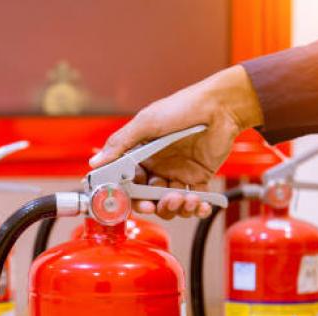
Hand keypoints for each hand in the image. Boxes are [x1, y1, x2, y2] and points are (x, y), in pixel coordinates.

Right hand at [90, 65, 263, 218]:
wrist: (221, 105)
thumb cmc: (183, 106)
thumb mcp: (146, 122)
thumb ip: (120, 143)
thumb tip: (96, 162)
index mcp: (141, 154)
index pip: (128, 183)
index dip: (128, 196)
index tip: (132, 202)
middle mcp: (157, 166)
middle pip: (148, 197)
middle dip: (153, 205)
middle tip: (157, 204)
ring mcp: (177, 173)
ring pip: (170, 202)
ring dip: (176, 207)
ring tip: (185, 199)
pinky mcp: (198, 177)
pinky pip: (194, 200)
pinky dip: (197, 208)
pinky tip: (199, 204)